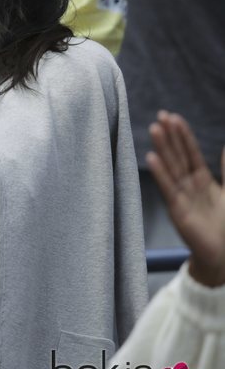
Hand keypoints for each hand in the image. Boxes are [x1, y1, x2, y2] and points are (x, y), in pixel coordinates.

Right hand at [146, 111, 224, 286]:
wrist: (223, 253)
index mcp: (202, 179)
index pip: (190, 152)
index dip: (183, 135)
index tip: (173, 117)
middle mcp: (189, 184)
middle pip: (178, 155)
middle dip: (170, 136)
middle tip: (161, 115)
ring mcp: (181, 196)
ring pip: (171, 167)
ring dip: (162, 148)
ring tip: (154, 129)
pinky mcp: (178, 210)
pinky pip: (168, 188)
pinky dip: (160, 173)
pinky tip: (151, 157)